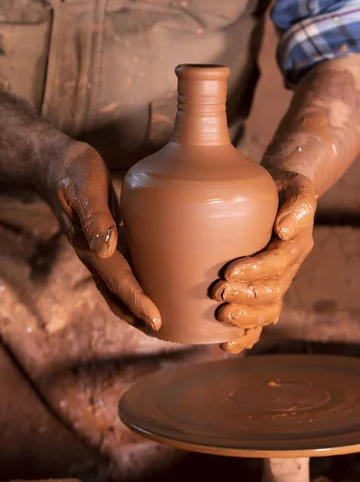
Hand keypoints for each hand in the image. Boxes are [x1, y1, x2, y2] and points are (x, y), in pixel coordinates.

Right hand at [37, 138, 160, 330]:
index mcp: (88, 244)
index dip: (136, 300)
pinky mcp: (105, 241)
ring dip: (133, 305)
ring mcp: (98, 250)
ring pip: (116, 286)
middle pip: (116, 292)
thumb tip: (106, 249)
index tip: (156, 319)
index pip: (117, 279)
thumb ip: (95, 216)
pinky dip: (133, 284)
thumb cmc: (75, 172)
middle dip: (138, 313)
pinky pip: (119, 270)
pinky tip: (151, 284)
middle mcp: (93, 253)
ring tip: (156, 321)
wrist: (58, 165)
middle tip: (164, 331)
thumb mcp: (84, 187)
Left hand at [213, 171, 315, 353]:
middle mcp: (287, 268)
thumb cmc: (283, 188)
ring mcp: (276, 282)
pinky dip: (246, 336)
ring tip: (221, 317)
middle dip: (246, 297)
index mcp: (294, 245)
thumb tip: (284, 229)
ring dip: (246, 319)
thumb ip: (298, 205)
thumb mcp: (297, 187)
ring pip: (267, 311)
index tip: (229, 272)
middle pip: (272, 292)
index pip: (278, 263)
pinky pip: (259, 320)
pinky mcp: (261, 290)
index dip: (256, 271)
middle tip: (219, 293)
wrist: (280, 194)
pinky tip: (226, 345)